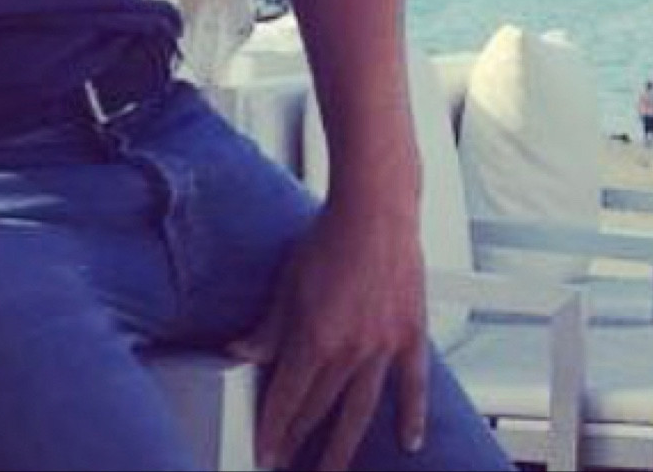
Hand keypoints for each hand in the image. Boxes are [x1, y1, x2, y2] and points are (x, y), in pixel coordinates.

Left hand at [231, 198, 428, 469]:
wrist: (376, 207)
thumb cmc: (333, 235)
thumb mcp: (287, 283)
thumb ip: (267, 328)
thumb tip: (240, 353)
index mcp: (314, 340)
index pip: (286, 401)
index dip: (272, 431)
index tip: (264, 452)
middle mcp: (349, 351)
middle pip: (319, 411)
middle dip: (299, 441)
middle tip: (288, 463)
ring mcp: (383, 346)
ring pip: (360, 411)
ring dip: (343, 447)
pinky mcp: (410, 333)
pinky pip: (413, 383)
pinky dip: (412, 414)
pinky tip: (409, 440)